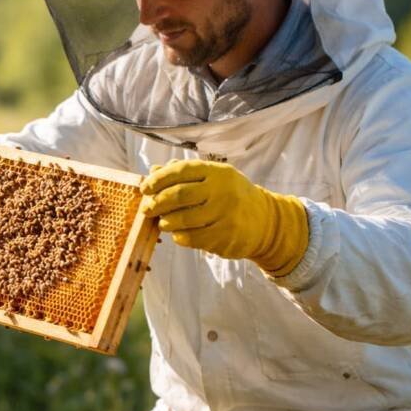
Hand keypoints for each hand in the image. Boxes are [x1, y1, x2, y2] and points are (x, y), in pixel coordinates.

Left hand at [140, 159, 308, 275]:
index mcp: (217, 172)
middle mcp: (222, 191)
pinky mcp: (227, 237)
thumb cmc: (230, 195)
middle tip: (146, 209)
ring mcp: (226, 215)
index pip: (181, 171)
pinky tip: (178, 235)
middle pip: (179, 195)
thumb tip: (153, 172)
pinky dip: (180, 237)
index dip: (158, 179)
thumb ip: (184, 174)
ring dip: (167, 222)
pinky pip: (193, 238)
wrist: (265, 221)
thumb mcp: (213, 178)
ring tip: (163, 223)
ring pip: (184, 220)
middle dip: (157, 203)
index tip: (144, 188)